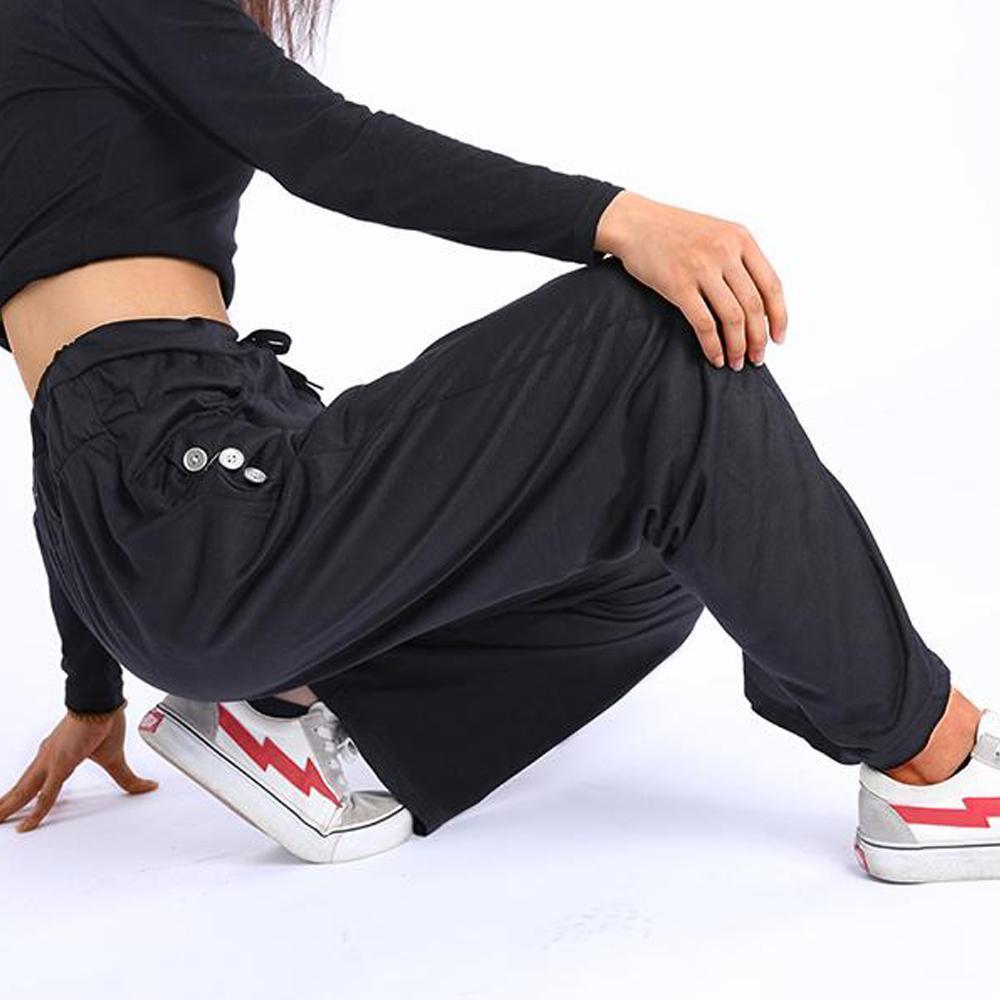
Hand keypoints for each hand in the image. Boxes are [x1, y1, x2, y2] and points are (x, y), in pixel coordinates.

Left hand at [0, 706, 157, 832]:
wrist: (103, 702)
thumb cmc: (105, 720)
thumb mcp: (115, 758)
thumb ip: (127, 778)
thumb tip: (147, 786)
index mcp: (57, 755)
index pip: (36, 782)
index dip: (24, 797)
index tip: (13, 809)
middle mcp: (48, 758)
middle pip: (22, 788)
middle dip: (7, 805)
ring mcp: (50, 761)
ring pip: (25, 793)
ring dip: (9, 808)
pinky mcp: (60, 764)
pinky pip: (45, 795)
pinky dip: (36, 812)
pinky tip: (26, 826)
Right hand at [595, 191, 787, 369]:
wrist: (634, 222)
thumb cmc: (672, 231)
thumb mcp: (715, 233)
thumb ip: (737, 259)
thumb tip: (755, 302)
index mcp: (740, 238)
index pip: (771, 285)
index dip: (779, 317)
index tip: (778, 338)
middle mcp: (725, 251)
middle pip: (754, 305)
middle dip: (758, 339)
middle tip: (757, 358)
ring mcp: (701, 267)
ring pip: (733, 317)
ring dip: (738, 346)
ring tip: (737, 362)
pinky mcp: (678, 284)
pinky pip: (704, 323)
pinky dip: (713, 346)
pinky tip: (715, 356)